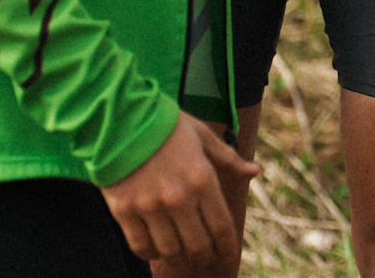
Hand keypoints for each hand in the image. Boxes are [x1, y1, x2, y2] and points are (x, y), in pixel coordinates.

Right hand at [101, 112, 258, 271]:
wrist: (120, 118)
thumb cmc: (165, 125)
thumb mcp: (202, 136)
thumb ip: (228, 158)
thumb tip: (255, 171)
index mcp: (202, 178)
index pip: (221, 227)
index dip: (228, 247)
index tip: (228, 254)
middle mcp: (178, 197)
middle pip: (198, 246)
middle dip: (206, 257)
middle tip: (206, 257)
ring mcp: (150, 207)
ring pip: (170, 251)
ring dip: (180, 257)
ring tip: (182, 253)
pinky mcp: (125, 211)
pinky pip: (141, 246)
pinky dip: (151, 253)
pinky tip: (156, 247)